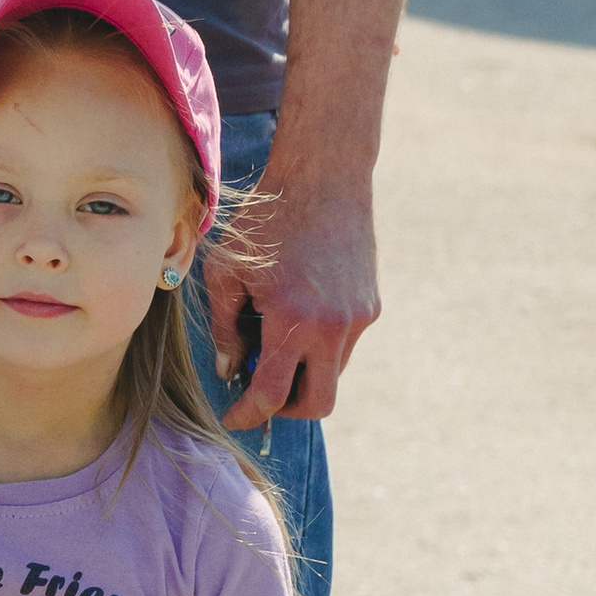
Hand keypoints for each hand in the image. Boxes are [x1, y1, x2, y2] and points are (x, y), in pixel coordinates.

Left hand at [205, 156, 378, 430]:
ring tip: (273, 336)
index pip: (273, 395)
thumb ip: (224, 328)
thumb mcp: (226, 272)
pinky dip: (319, 345)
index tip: (233, 417)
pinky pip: (343, 345)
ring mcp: (358, 319)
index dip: (249, 414)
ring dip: (304, 371)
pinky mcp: (370, 307)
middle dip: (287, 407)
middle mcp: (334, 327)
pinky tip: (297, 312)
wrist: (324, 178)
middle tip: (259, 388)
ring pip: (333, 373)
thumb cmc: (266, 221)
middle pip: (318, 403)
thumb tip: (230, 371)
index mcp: (294, 321)